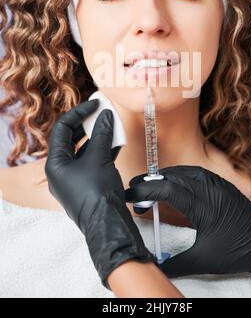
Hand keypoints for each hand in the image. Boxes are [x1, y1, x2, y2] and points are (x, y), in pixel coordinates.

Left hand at [45, 100, 154, 288]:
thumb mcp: (99, 158)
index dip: (79, 113)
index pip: (63, 129)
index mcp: (55, 163)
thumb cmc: (97, 192)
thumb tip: (107, 116)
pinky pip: (92, 162)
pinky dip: (103, 151)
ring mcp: (74, 179)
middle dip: (87, 124)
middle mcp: (61, 170)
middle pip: (71, 139)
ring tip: (111, 125)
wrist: (107, 224)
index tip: (95, 104)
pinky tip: (117, 142)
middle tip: (102, 112)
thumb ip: (102, 134)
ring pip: (84, 150)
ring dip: (98, 137)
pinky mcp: (87, 185)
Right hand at [125, 165, 250, 277]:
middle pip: (172, 177)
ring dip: (163, 176)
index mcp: (203, 206)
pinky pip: (193, 172)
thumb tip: (155, 265)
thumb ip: (176, 262)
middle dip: (150, 181)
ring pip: (183, 171)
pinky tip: (170, 184)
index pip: (168, 190)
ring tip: (148, 186)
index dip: (146, 190)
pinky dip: (177, 176)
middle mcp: (209, 189)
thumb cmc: (236, 250)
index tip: (130, 195)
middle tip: (134, 188)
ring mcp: (215, 183)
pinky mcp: (219, 183)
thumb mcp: (204, 259)